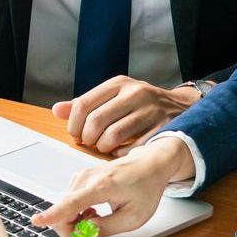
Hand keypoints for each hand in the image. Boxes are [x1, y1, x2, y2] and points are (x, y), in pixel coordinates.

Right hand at [31, 137, 193, 236]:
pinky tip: (92, 212)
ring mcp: (82, 176)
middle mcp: (88, 178)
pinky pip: (69, 201)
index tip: (38, 220)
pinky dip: (77, 212)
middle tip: (91, 234)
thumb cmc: (145, 187)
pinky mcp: (80, 178)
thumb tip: (85, 234)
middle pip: (64, 210)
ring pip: (65, 207)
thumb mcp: (133, 217)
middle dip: (72, 228)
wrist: (150, 165)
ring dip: (76, 221)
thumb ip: (107, 228)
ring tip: (98, 219)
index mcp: (102, 186)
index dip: (53, 215)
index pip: (72, 203)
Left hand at [53, 76, 198, 155]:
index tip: (76, 133)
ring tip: (103, 147)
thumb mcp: (113, 97)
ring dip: (103, 147)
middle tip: (89, 142)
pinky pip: (133, 147)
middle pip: (96, 121)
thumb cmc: (139, 103)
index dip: (74, 124)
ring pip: (113, 136)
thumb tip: (57, 110)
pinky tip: (120, 150)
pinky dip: (122, 153)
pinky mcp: (162, 127)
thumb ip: (85, 104)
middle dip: (87, 138)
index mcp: (118, 84)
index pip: (83, 104)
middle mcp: (135, 93)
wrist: (179, 106)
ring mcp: (150, 110)